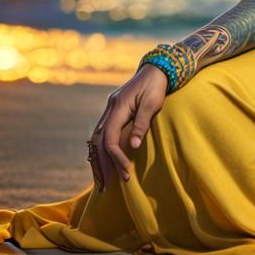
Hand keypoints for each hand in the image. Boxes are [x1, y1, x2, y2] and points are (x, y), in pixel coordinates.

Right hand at [87, 64, 167, 191]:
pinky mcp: (114, 111)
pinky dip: (101, 149)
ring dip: (99, 159)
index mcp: (118, 106)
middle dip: (102, 164)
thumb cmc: (157, 85)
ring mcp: (110, 109)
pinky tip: (104, 161)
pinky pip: (103, 133)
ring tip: (102, 180)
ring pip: (97, 138)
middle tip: (107, 186)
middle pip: (99, 142)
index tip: (126, 171)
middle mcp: (110, 109)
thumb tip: (133, 146)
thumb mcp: (152, 103)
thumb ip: (141, 124)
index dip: (116, 157)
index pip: (110, 138)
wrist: (157, 68)